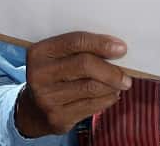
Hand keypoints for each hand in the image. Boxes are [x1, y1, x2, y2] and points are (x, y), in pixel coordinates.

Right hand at [15, 32, 131, 137]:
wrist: (33, 110)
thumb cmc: (54, 75)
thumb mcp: (58, 57)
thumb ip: (80, 49)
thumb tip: (117, 48)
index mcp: (40, 52)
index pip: (75, 42)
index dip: (101, 44)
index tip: (122, 48)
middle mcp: (39, 74)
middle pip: (85, 65)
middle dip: (111, 70)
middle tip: (127, 75)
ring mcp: (47, 98)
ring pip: (91, 87)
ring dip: (112, 86)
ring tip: (121, 83)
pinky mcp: (57, 117)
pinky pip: (91, 106)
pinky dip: (107, 99)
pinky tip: (112, 95)